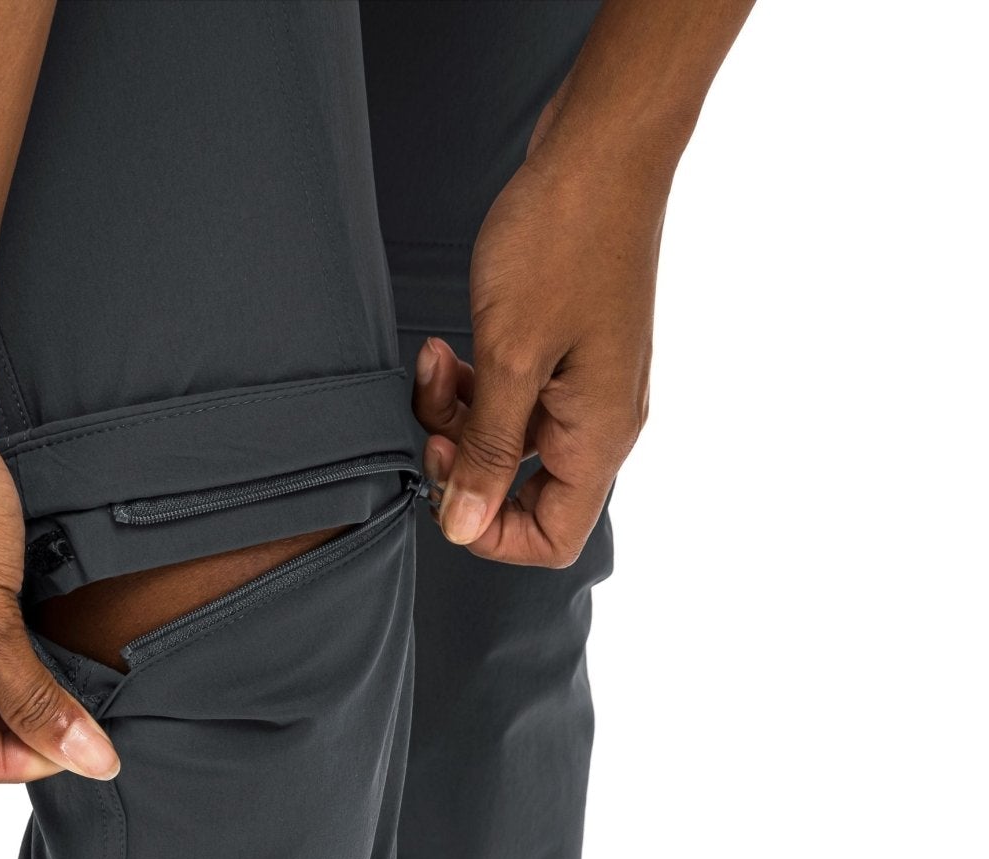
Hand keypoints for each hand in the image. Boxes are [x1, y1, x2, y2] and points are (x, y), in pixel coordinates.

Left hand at [414, 98, 666, 568]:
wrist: (602, 146)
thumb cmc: (565, 238)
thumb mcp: (511, 357)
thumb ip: (488, 452)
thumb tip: (464, 526)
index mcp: (599, 437)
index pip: (552, 538)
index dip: (490, 532)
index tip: (446, 489)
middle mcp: (599, 421)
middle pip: (523, 490)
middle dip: (463, 462)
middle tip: (430, 420)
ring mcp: (585, 385)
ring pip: (508, 440)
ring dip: (459, 414)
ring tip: (435, 364)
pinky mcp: (567, 349)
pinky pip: (512, 396)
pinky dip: (474, 383)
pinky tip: (449, 349)